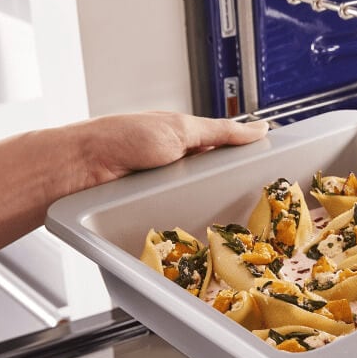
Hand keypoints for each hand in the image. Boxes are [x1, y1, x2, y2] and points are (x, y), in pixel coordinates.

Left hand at [0, 112, 268, 282]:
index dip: (247, 159)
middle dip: (234, 190)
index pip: (226, 148)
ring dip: (214, 209)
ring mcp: (166, 190)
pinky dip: (194, 222)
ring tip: (236, 220)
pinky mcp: (155, 212)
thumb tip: (259, 129)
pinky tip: (205, 228)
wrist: (81, 168)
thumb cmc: (122, 139)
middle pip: (217, 181)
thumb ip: (221, 133)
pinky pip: (183, 218)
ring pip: (203, 203)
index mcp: (184, 138)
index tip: (275, 171)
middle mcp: (177, 165)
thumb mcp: (179, 129)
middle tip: (261, 203)